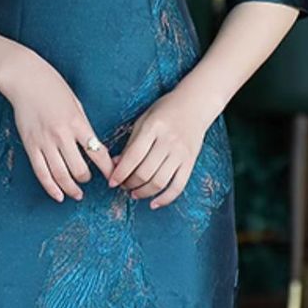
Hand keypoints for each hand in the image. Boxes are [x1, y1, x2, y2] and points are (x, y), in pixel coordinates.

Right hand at [0, 48, 115, 202]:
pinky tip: (58, 195)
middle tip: (88, 181)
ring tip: (76, 194)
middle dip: (86, 180)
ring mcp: (44, 142)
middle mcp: (62, 135)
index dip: (108, 169)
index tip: (114, 177)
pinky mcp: (30, 145)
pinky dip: (51, 188)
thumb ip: (83, 126)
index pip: (98, 153)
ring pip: (60, 175)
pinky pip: (41, 173)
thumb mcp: (76, 104)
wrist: (25, 78)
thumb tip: (92, 147)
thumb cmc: (53, 88)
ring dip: (71, 189)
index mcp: (78, 123)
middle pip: (79, 169)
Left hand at [107, 86, 210, 209]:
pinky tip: (154, 203)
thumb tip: (115, 165)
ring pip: (159, 182)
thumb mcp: (143, 120)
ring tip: (134, 193)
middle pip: (145, 172)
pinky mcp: (191, 162)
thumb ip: (130, 144)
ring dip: (143, 192)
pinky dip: (165, 199)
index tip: (112, 182)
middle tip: (123, 186)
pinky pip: (178, 186)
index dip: (120, 173)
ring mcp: (181, 153)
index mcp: (153, 128)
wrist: (195, 104)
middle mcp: (168, 141)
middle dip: (129, 184)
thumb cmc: (165, 110)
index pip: (133, 157)